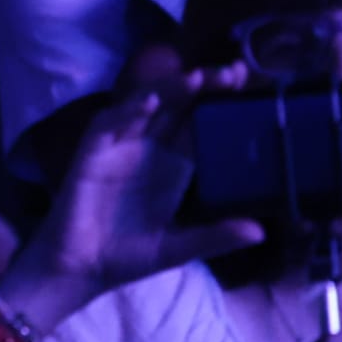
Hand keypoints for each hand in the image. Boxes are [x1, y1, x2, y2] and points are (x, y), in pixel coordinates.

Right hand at [27, 63, 265, 300]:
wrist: (81, 269)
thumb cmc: (126, 255)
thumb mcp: (179, 248)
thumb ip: (215, 237)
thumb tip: (259, 231)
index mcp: (173, 164)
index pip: (199, 120)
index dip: (218, 98)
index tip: (243, 79)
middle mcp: (148, 148)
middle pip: (176, 104)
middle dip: (201, 84)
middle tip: (231, 72)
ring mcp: (118, 147)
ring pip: (144, 105)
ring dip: (168, 89)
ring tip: (194, 78)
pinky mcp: (92, 153)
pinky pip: (109, 124)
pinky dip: (127, 111)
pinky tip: (148, 102)